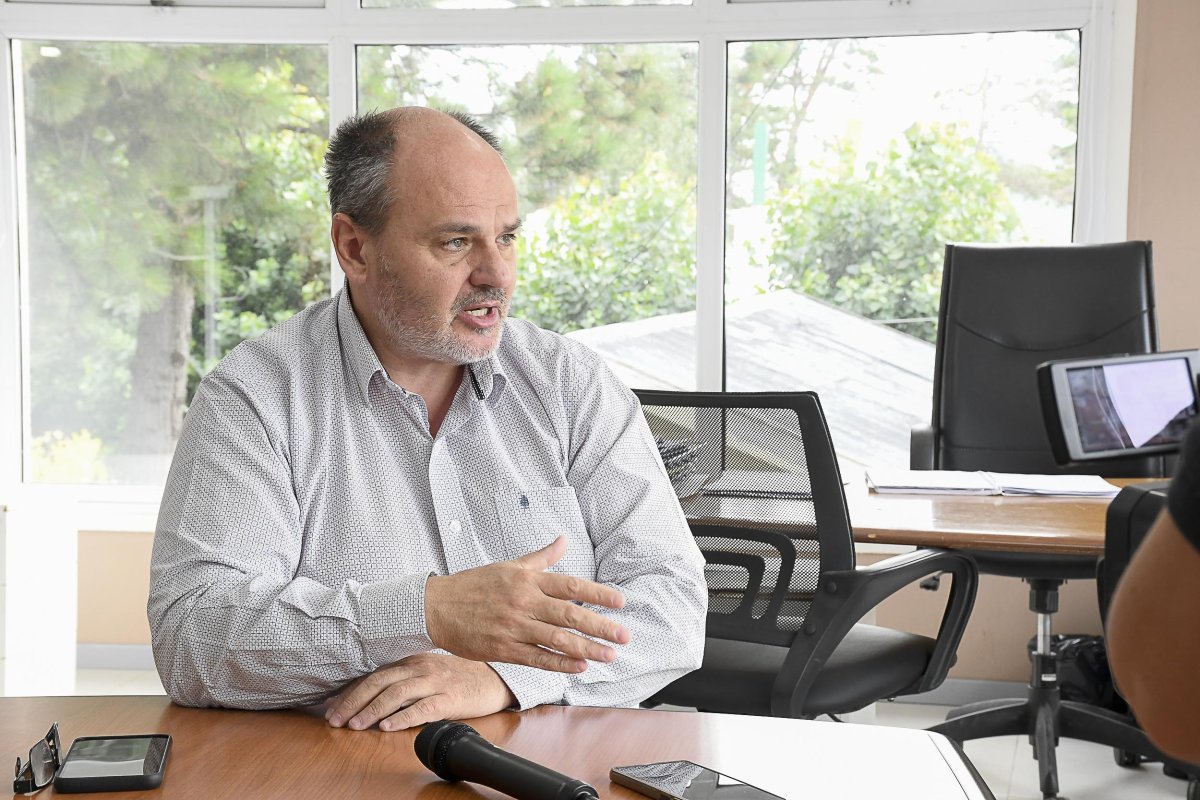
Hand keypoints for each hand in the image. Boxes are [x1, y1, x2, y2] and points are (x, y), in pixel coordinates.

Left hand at [324, 652, 515, 731]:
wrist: (493, 679)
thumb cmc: (457, 677)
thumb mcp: (426, 672)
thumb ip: (401, 680)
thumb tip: (368, 697)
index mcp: (412, 661)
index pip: (374, 676)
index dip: (350, 692)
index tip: (331, 708)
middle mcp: (421, 668)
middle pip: (380, 682)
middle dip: (354, 701)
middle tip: (335, 720)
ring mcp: (436, 682)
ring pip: (398, 693)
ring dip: (373, 710)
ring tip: (356, 725)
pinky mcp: (450, 698)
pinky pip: (424, 707)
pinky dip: (403, 717)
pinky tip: (388, 726)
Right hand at [424, 535, 630, 673]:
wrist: (436, 607)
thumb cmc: (473, 585)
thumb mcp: (508, 565)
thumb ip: (540, 557)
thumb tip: (564, 541)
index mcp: (527, 579)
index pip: (570, 585)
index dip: (597, 593)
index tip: (620, 602)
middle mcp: (523, 601)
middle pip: (569, 613)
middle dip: (600, 625)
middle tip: (624, 635)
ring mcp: (514, 626)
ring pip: (556, 638)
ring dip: (586, 648)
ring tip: (609, 655)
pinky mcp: (503, 649)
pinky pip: (536, 658)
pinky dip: (559, 663)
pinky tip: (579, 667)